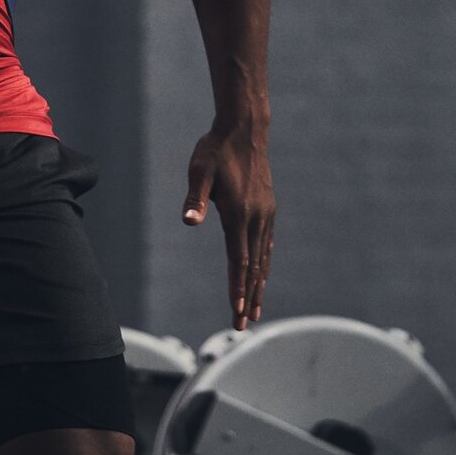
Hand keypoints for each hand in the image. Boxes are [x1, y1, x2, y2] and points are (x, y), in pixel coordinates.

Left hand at [183, 126, 274, 328]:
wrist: (245, 129)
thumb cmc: (216, 150)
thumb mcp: (199, 170)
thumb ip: (195, 198)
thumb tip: (188, 221)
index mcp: (239, 213)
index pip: (239, 258)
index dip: (237, 285)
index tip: (238, 309)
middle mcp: (257, 218)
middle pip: (253, 266)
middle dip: (248, 297)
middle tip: (243, 325)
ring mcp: (265, 214)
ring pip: (263, 258)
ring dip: (258, 286)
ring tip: (255, 311)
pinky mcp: (268, 208)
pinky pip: (267, 244)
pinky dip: (264, 265)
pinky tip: (262, 276)